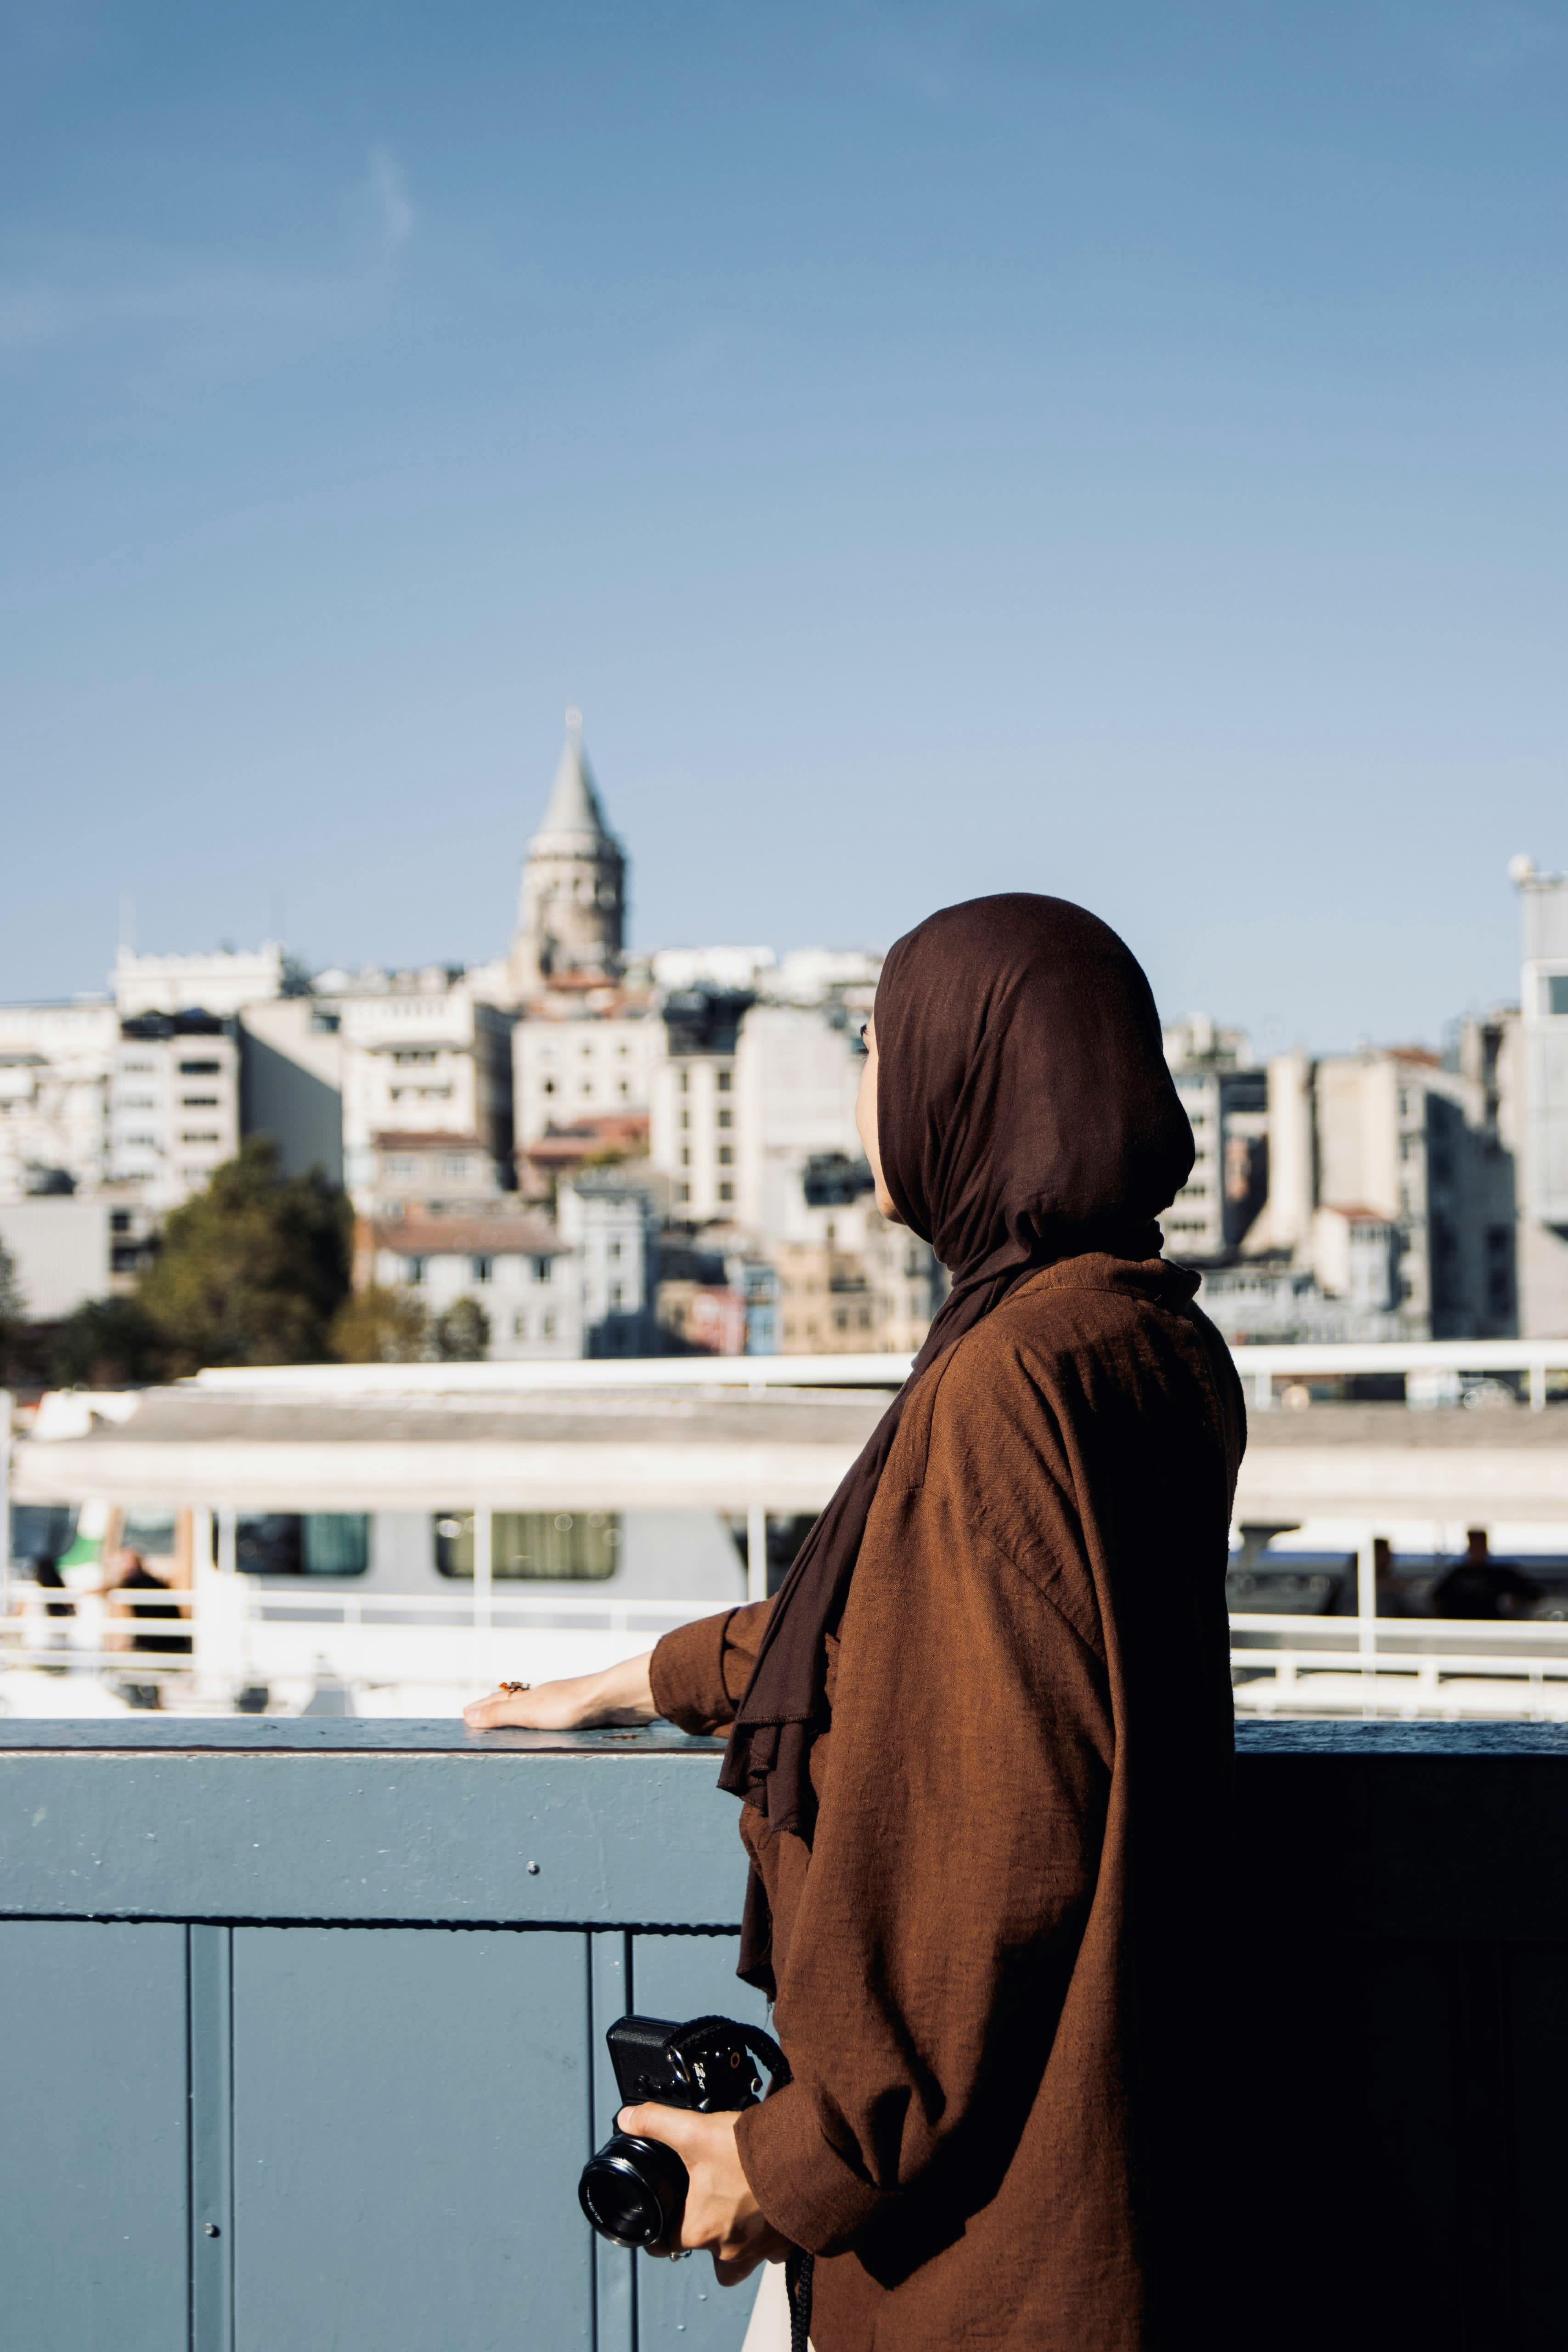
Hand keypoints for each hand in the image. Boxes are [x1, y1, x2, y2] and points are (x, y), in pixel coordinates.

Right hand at [462, 1651, 655, 1731]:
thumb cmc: (573, 1705)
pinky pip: (556, 1720)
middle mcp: (547, 1698)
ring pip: (538, 1710)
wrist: (617, 1699)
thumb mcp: (531, 1712)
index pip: (500, 1701)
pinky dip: (544, 1724)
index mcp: (532, 1697)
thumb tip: (467, 1715)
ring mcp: (566, 1705)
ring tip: (513, 1725)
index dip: (482, 1707)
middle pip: (517, 1704)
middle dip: (499, 1710)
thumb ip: (501, 1714)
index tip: (466, 1712)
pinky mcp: (584, 1715)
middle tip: (483, 1716)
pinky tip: (552, 1731)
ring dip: (522, 1717)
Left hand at [616, 2103, 790, 2284]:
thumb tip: (626, 2118)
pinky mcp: (785, 2244)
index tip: (664, 2218)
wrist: (800, 2159)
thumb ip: (655, 2123)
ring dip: (735, 2246)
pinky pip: (773, 2253)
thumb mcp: (693, 2131)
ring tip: (737, 2215)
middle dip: (705, 2236)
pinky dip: (770, 2239)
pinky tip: (770, 2214)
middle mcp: (726, 2250)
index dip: (660, 2231)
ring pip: (738, 2264)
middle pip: (704, 2255)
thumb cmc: (746, 2153)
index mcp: (698, 2230)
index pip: (665, 2244)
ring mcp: (757, 2251)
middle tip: (708, 2206)